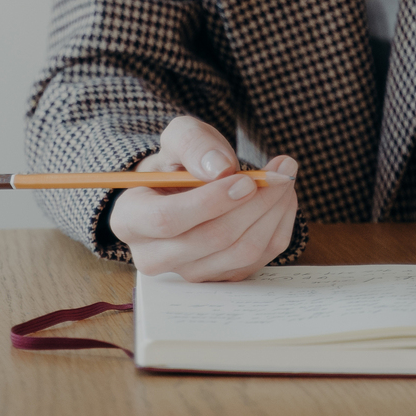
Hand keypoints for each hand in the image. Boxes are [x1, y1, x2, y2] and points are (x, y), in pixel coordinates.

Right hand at [107, 116, 299, 281]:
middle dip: (255, 204)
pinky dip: (277, 226)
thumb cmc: (178, 162)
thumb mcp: (180, 137)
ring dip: (273, 213)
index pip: (168, 220)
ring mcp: (188, 273)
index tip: (247, 180)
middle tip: (282, 172)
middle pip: (211, 239)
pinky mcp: (220, 279)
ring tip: (284, 178)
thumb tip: (220, 169)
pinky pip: (259, 259)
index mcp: (131, 219)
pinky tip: (282, 199)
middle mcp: (154, 256)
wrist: (185, 188)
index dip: (210, 202)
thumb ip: (194, 144)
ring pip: (240, 253)